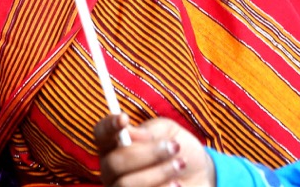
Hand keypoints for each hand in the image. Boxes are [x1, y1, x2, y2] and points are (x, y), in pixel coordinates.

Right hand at [94, 114, 212, 186]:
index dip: (108, 126)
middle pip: (113, 163)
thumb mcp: (169, 132)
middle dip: (146, 154)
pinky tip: (178, 184)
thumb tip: (129, 132)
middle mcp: (112, 171)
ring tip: (181, 165)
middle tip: (174, 147)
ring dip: (158, 173)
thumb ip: (150, 130)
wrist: (198, 175)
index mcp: (116, 145)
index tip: (124, 118)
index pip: (101, 134)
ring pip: (125, 185)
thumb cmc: (179, 150)